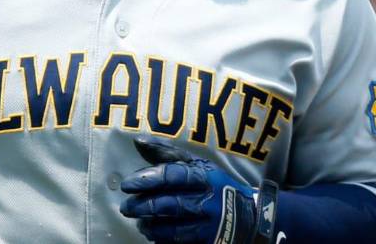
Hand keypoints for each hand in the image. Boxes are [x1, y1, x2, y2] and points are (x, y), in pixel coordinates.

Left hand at [119, 137, 260, 242]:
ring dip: (151, 227)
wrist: (249, 217)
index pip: (173, 176)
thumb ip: (167, 154)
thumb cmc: (215, 186)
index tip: (127, 184)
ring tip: (140, 223)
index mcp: (205, 178)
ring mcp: (209, 226)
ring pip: (173, 230)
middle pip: (170, 205)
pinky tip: (155, 235)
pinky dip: (163, 240)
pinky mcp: (208, 242)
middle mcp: (208, 202)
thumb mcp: (197, 165)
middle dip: (143, 207)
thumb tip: (138, 141)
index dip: (148, 179)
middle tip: (126, 208)